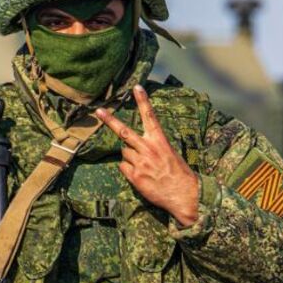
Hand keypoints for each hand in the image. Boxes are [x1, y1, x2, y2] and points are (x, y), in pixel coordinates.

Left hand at [96, 85, 200, 227]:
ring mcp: (140, 163)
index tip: (136, 88)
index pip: (150, 116)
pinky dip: (128, 169)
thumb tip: (139, 145)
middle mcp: (148, 149)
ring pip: (124, 152)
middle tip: (99, 111)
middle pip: (124, 132)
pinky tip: (140, 175)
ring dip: (130, 156)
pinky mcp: (135, 176)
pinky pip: (123, 167)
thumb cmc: (179, 174)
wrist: (184, 195)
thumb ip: (155, 146)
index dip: (142, 101)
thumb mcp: (171, 154)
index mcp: (160, 141)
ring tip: (143, 165)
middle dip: (110, 121)